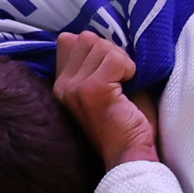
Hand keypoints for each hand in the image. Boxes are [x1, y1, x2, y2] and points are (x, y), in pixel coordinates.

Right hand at [54, 32, 159, 166]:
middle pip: (86, 38)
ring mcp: (74, 87)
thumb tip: (90, 36)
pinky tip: (129, 87)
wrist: (131, 156)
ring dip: (122, 61)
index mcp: (62, 85)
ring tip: (125, 85)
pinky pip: (115, 59)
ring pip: (102, 45)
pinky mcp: (92, 90)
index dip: (98, 49)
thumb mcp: (105, 88)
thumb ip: (95, 63)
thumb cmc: (126, 125)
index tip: (112, 70)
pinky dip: (129, 68)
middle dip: (111, 52)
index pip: (69, 41)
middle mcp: (62, 86)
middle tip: (122, 77)